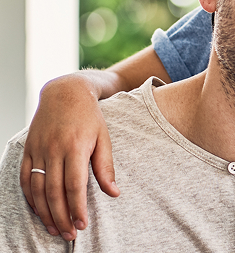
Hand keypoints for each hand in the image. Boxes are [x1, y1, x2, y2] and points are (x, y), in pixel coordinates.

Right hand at [19, 73, 119, 240]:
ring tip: (55, 229)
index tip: (82, 225)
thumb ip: (106, 167)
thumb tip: (114, 193)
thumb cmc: (89, 117)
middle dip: (61, 217)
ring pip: (37, 189)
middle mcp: (53, 149)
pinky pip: (25, 179)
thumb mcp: (103, 138)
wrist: (65, 93)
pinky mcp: (28, 151)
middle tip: (69, 235)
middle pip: (54, 192)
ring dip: (45, 213)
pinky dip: (30, 198)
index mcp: (75, 146)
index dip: (77, 207)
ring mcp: (38, 150)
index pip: (74, 185)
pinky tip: (39, 211)